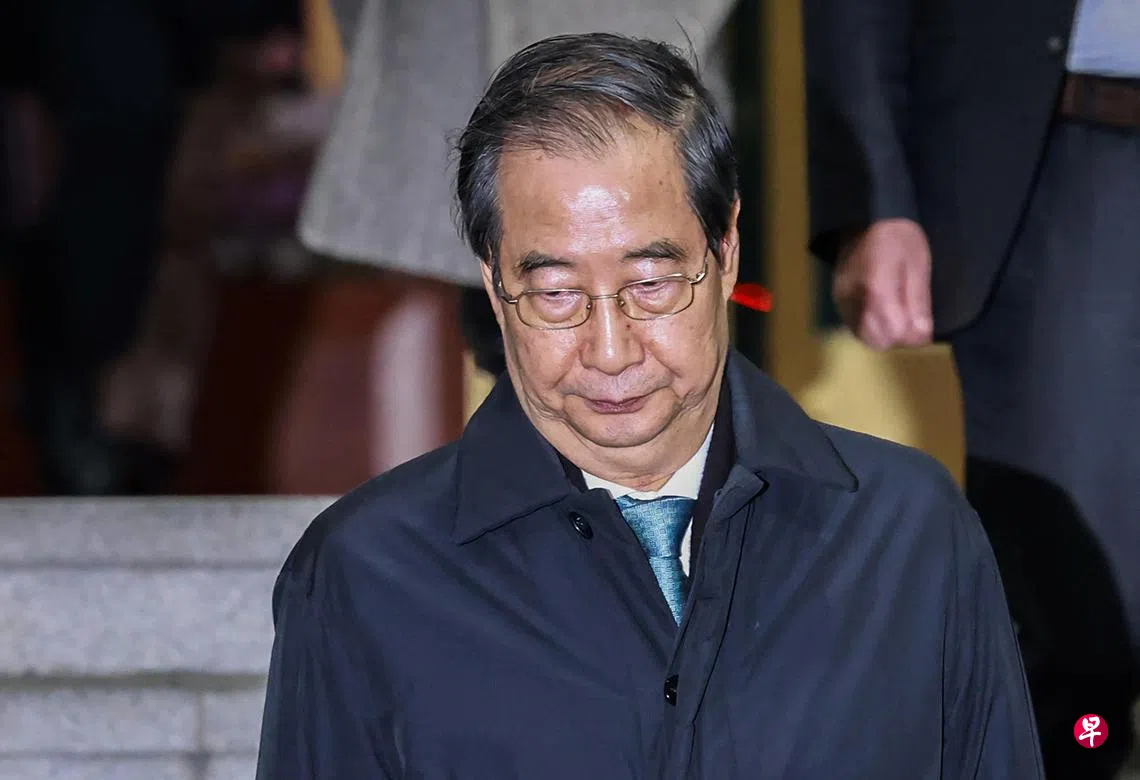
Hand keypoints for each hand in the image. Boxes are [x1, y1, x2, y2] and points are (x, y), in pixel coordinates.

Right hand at [832, 218, 932, 349]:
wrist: (866, 218)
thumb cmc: (899, 237)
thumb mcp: (918, 265)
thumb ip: (918, 301)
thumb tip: (921, 335)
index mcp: (877, 290)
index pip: (897, 334)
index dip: (915, 334)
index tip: (923, 321)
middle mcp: (853, 300)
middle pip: (878, 341)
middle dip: (899, 336)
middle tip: (911, 317)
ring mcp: (841, 302)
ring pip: (865, 337)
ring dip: (885, 332)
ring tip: (897, 311)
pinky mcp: (837, 301)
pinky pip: (855, 327)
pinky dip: (871, 326)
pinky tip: (882, 309)